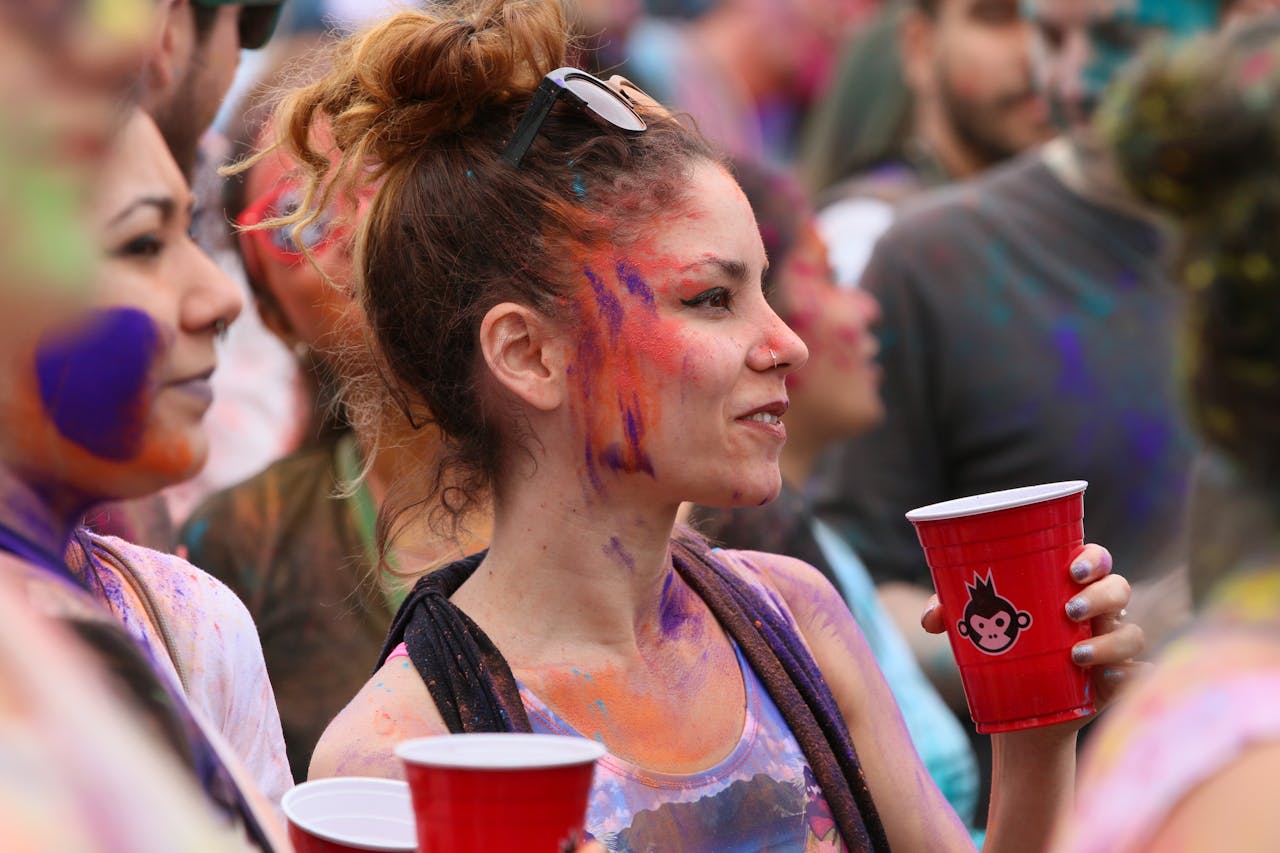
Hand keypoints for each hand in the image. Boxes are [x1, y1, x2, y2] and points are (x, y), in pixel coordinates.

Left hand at [920, 543, 1145, 713]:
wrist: (1021, 710)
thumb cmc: (1003, 650)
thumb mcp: (976, 629)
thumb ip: (952, 614)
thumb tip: (933, 619)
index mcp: (1071, 587)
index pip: (1096, 559)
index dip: (1093, 558)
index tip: (1071, 570)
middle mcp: (1099, 612)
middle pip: (1119, 589)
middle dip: (1100, 596)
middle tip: (1069, 610)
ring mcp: (1113, 645)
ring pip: (1131, 632)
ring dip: (1109, 641)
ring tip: (1074, 655)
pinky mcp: (1119, 681)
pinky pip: (1139, 674)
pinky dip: (1129, 675)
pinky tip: (1107, 680)